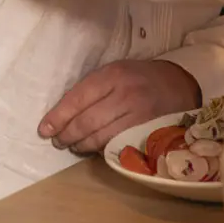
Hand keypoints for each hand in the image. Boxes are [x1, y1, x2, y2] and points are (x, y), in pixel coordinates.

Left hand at [39, 60, 199, 153]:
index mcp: (113, 75)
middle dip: (67, 135)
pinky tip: (95, 148)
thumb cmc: (139, 79)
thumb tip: (61, 115)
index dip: (58, 117)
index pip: (77, 98)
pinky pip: (118, 143)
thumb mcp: (116, 73)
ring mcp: (139, 113)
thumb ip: (92, 90)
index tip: (44, 130)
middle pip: (87, 121)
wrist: (179, 85)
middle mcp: (126, 93)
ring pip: (101, 136)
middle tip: (58, 141)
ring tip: (74, 146)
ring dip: (82, 145)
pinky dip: (101, 148)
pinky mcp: (148, 130)